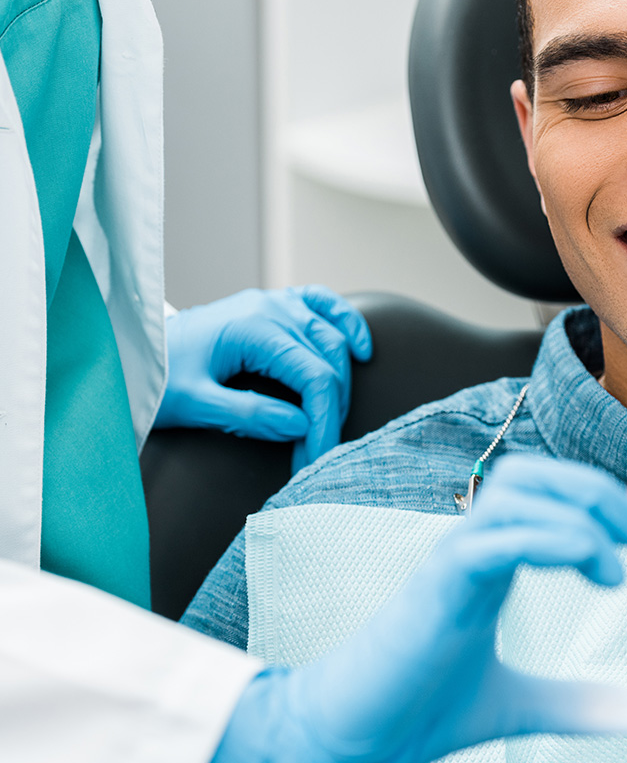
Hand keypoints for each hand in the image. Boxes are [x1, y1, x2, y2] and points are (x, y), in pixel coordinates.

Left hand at [155, 287, 371, 469]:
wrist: (130, 347)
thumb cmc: (156, 375)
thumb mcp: (194, 403)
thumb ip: (249, 414)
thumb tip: (301, 425)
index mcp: (254, 328)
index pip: (314, 377)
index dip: (324, 423)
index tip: (318, 460)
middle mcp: (272, 308)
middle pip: (330, 362)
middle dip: (330, 412)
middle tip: (315, 455)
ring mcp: (275, 303)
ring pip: (333, 340)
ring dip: (339, 384)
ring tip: (326, 424)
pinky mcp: (274, 306)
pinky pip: (323, 306)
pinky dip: (346, 325)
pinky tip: (361, 351)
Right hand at [177, 455, 626, 762]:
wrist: (347, 741)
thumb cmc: (417, 713)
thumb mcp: (518, 706)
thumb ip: (573, 704)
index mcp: (485, 564)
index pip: (541, 495)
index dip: (597, 504)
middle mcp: (468, 549)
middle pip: (531, 474)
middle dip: (596, 491)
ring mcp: (449, 561)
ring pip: (516, 492)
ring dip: (581, 511)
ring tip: (620, 562)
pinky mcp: (437, 586)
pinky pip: (497, 539)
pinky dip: (554, 540)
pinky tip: (596, 571)